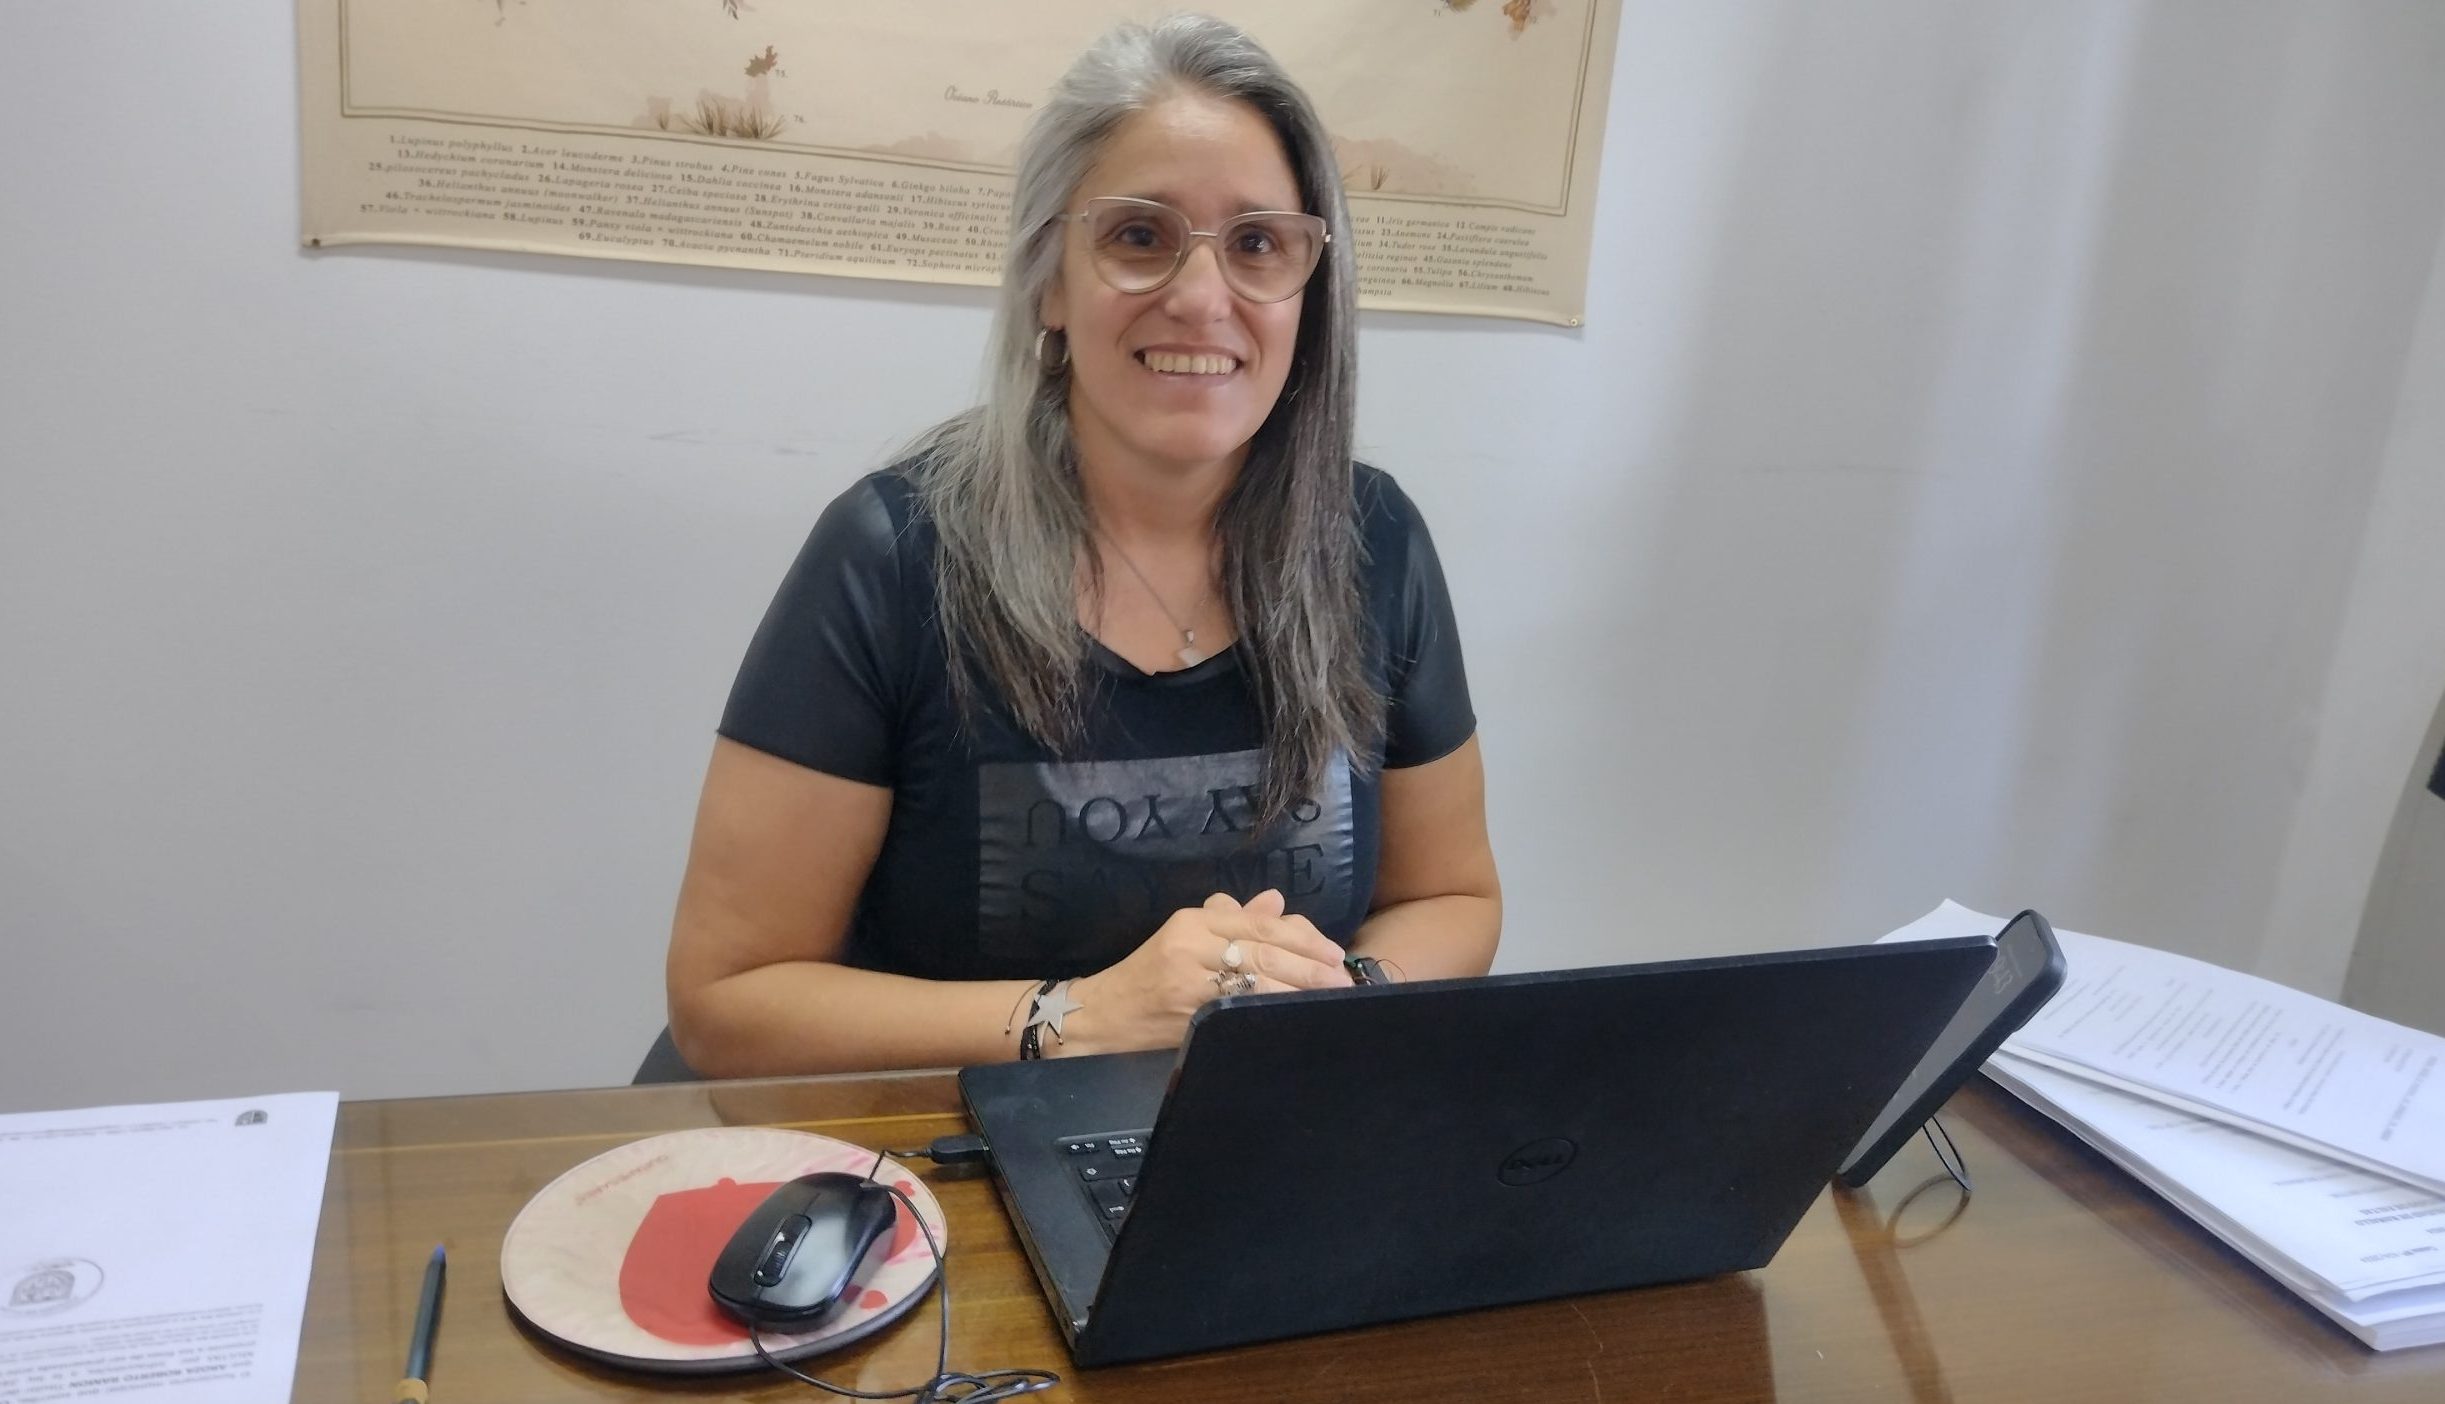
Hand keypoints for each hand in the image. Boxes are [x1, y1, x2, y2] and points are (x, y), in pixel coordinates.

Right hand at [1055, 890, 1352, 1056]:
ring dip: (1299, 988)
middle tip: (1342, 978)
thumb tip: (1276, 902)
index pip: (1258, 924)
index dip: (1301, 938)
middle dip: (1309, 966)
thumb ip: (1231, 922)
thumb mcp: (1185, 939)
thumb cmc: (1147, 977)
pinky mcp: (1187, 1010)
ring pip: (1256, 977)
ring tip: (1330, 995)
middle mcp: (1190, 942)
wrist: (1100, 1015)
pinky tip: (1293, 1010)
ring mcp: (1188, 977)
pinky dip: (1270, 1006)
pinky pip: (1239, 1005)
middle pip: (1263, 949)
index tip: (1334, 954)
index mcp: (1192, 921)